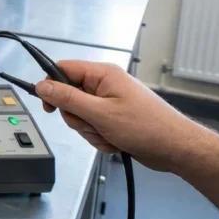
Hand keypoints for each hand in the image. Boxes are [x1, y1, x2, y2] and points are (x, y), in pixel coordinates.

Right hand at [37, 60, 194, 171]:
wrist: (176, 149)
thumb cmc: (147, 127)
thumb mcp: (100, 113)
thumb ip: (68, 98)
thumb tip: (42, 86)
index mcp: (103, 74)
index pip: (63, 70)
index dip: (51, 86)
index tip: (48, 105)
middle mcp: (104, 85)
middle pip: (69, 97)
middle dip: (76, 117)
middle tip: (93, 124)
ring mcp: (108, 103)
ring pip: (79, 116)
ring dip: (89, 131)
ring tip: (109, 135)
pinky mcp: (112, 118)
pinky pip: (91, 127)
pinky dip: (99, 137)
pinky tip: (115, 141)